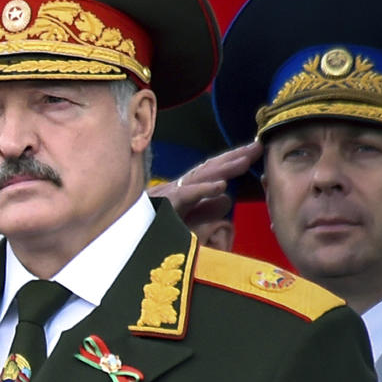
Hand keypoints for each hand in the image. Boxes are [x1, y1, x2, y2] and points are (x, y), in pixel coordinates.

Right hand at [147, 140, 261, 227]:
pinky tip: (221, 186)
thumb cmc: (154, 230)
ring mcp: (171, 194)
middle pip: (209, 168)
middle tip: (258, 145)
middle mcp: (178, 187)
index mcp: (185, 190)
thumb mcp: (186, 219)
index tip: (253, 152)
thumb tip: (226, 196)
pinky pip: (186, 196)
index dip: (232, 161)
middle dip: (234, 156)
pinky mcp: (164, 206)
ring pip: (200, 177)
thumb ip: (206, 209)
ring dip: (224, 167)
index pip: (211, 172)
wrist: (123, 236)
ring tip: (246, 160)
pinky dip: (203, 189)